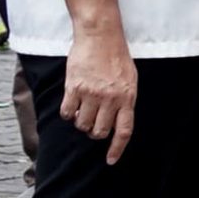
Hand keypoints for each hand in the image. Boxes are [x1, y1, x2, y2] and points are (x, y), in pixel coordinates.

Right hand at [62, 23, 138, 163]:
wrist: (100, 36)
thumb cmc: (116, 57)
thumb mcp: (130, 79)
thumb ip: (124, 100)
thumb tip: (116, 120)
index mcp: (127, 97)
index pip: (124, 130)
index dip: (117, 148)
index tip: (111, 160)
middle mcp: (110, 98)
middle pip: (100, 131)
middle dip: (95, 132)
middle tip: (93, 123)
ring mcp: (91, 94)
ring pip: (82, 124)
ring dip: (81, 122)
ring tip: (83, 110)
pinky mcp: (74, 87)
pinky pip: (68, 112)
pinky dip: (68, 113)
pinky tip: (72, 105)